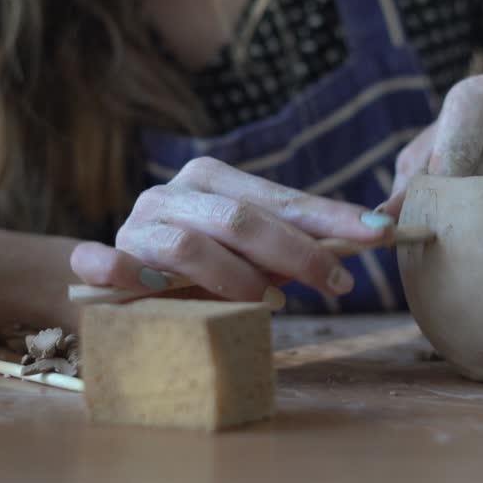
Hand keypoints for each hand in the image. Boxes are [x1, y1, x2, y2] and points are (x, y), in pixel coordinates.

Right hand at [68, 157, 395, 301]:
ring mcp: (138, 224)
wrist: (119, 276)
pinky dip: (122, 272)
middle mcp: (173, 192)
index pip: (280, 198)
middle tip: (336, 282)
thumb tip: (375, 230)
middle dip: (297, 252)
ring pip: (190, 245)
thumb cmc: (201, 268)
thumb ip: (294, 243)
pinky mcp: (104, 259)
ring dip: (236, 278)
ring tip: (270, 304)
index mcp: (212, 178)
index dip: (331, 217)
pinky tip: (145, 288)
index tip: (378, 233)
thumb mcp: (250, 252)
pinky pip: (106, 262)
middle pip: (241, 218)